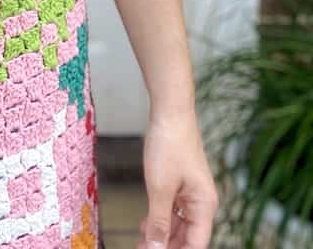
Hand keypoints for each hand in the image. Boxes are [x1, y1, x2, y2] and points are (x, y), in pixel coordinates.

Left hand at [137, 110, 218, 248]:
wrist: (170, 111)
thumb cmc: (169, 145)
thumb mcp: (160, 187)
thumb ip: (159, 221)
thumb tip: (155, 248)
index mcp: (205, 206)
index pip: (196, 244)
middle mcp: (202, 202)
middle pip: (188, 236)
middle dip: (167, 245)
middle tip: (142, 248)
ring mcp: (191, 192)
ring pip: (179, 224)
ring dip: (162, 233)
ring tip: (140, 241)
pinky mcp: (181, 182)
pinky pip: (173, 208)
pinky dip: (160, 217)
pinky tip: (145, 223)